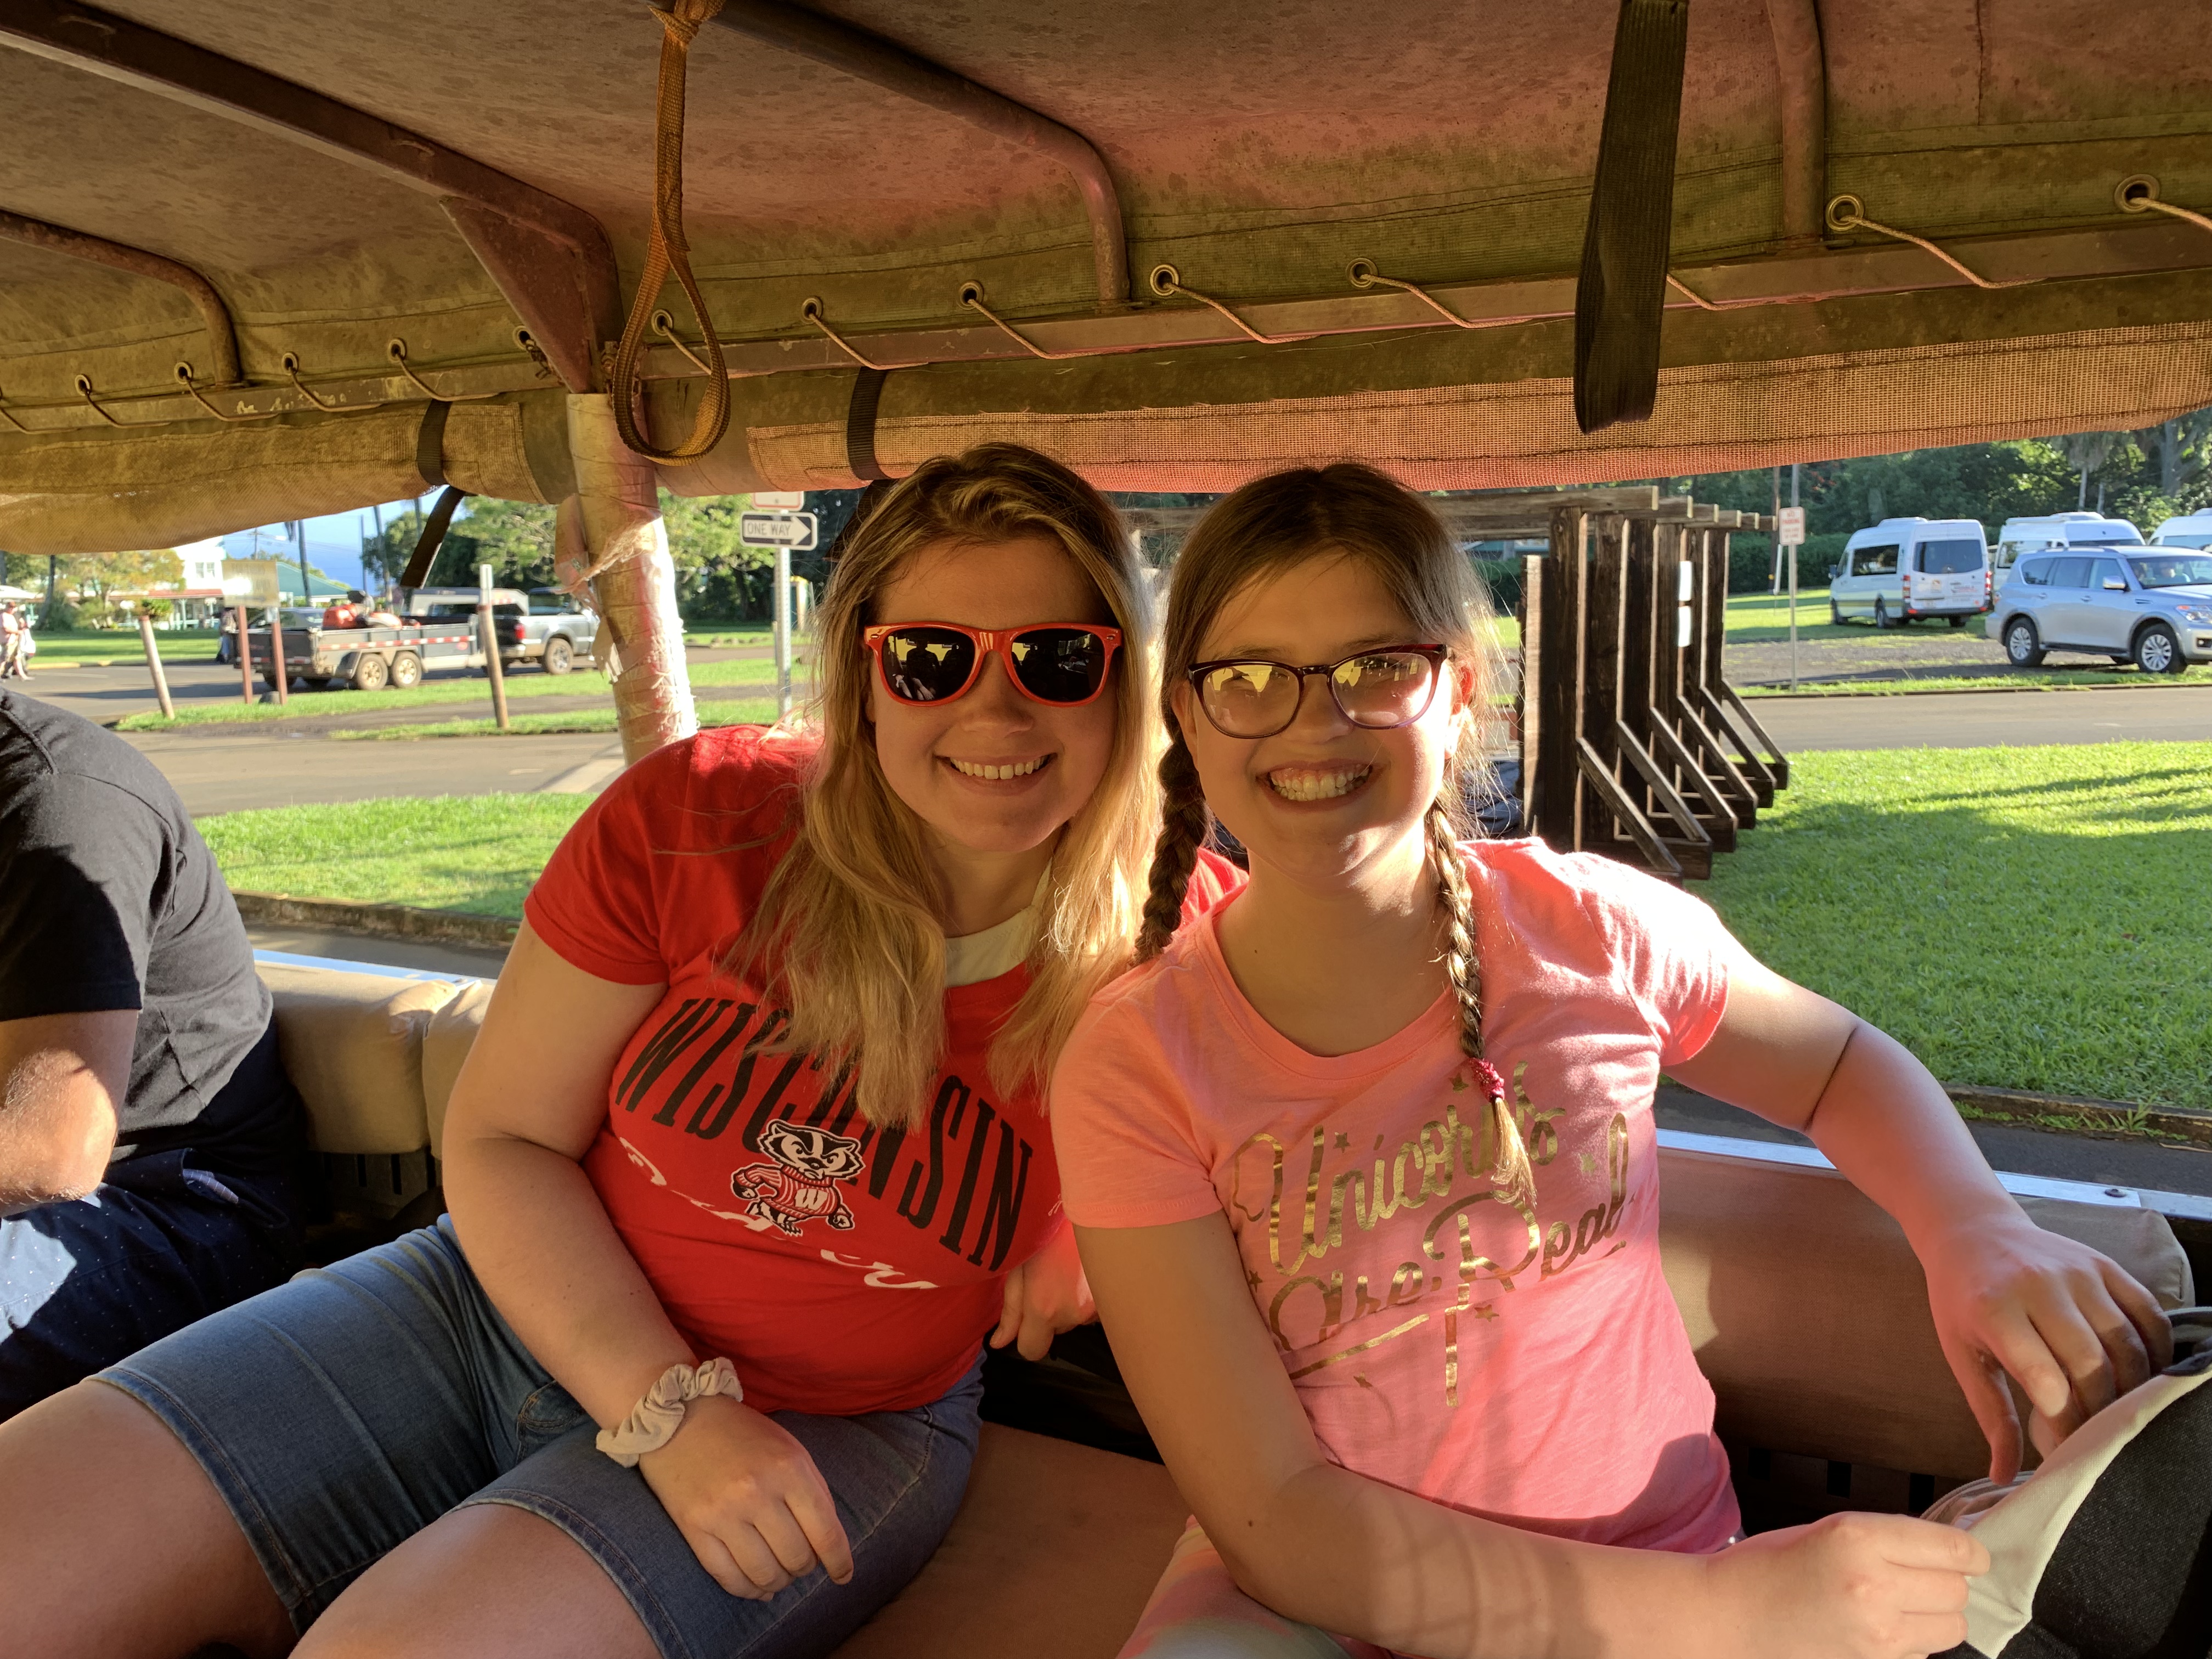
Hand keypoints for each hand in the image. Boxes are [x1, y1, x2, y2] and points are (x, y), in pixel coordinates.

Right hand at [636, 1393, 852, 1599]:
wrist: (683, 1417)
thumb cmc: (744, 1434)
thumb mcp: (790, 1449)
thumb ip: (814, 1491)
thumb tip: (828, 1543)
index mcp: (789, 1468)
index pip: (825, 1532)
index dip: (839, 1562)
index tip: (843, 1576)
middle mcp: (757, 1492)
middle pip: (796, 1557)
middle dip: (804, 1568)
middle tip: (801, 1564)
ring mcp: (723, 1513)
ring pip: (764, 1573)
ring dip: (778, 1582)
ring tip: (780, 1576)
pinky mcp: (694, 1527)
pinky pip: (727, 1577)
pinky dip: (748, 1590)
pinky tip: (758, 1588)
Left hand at [990, 1219, 1094, 1360]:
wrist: (1089, 1205)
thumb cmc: (1047, 1230)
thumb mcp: (1018, 1266)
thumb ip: (1010, 1310)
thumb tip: (999, 1343)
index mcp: (1043, 1308)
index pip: (1032, 1351)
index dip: (1026, 1337)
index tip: (1028, 1316)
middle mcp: (1072, 1314)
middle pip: (1056, 1331)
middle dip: (1051, 1313)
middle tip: (1050, 1278)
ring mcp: (1097, 1307)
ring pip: (1077, 1319)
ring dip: (1071, 1304)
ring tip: (1069, 1270)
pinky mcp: (1114, 1298)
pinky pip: (1095, 1309)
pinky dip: (1090, 1296)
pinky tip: (1085, 1271)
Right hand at [1707, 1511, 1987, 1658]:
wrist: (1728, 1617)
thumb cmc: (1769, 1567)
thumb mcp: (1828, 1531)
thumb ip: (1887, 1539)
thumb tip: (1947, 1551)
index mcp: (1858, 1538)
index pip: (1952, 1548)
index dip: (1970, 1550)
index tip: (1969, 1552)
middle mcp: (1873, 1586)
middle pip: (1957, 1590)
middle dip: (1948, 1582)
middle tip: (1922, 1576)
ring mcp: (1876, 1634)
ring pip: (1952, 1628)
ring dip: (1938, 1615)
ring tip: (1903, 1604)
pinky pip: (1924, 1653)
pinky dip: (1915, 1641)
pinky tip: (1881, 1627)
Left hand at [1918, 1212, 2172, 1480]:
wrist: (1971, 1230)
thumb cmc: (1961, 1299)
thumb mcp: (1961, 1353)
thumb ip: (1990, 1414)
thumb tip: (2003, 1475)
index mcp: (1994, 1310)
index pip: (2045, 1379)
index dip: (2062, 1423)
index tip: (2062, 1447)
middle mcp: (2040, 1286)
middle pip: (2091, 1365)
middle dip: (2098, 1412)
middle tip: (2093, 1435)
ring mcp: (2077, 1272)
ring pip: (2125, 1343)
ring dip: (2131, 1387)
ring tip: (2116, 1412)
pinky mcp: (2104, 1265)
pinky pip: (2147, 1313)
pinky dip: (2155, 1350)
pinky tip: (2143, 1376)